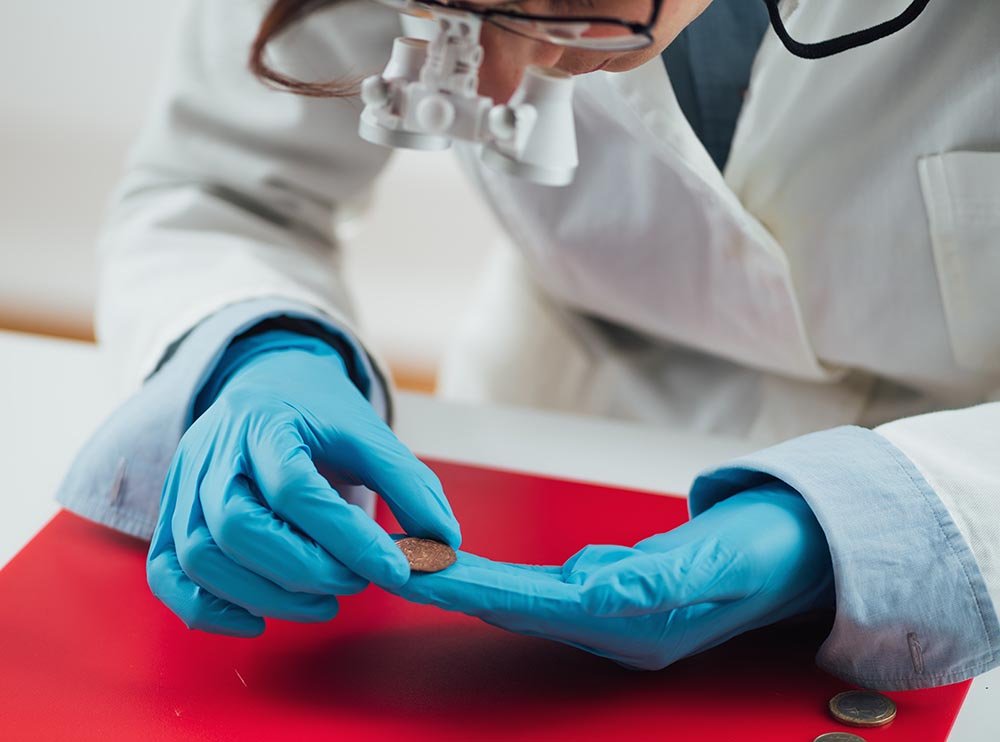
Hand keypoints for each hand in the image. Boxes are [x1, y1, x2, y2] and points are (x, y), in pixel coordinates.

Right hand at [146, 329, 460, 635]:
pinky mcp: (172, 515)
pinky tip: (259, 619)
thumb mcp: (369, 433)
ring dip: (265, 594)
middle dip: (304, 570)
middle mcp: (213, 451)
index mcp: (265, 420)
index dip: (348, 537)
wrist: (267, 385)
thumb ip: (408, 483)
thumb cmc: (319, 413)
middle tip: (356, 583)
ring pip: (201, 555)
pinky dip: (206, 609)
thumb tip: (441, 544)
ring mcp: (184, 484)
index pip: (297, 489)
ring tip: (324, 601)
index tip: (397, 569)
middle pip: (238, 526)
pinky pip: (167, 573)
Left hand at [392, 483, 832, 668]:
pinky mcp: (619, 588)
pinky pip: (548, 585)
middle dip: (455, 586)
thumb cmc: (767, 549)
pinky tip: (472, 567)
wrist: (799, 547)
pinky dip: (504, 574)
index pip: (536, 606)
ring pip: (526, 598)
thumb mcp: (721, 561)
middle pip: (518, 606)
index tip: (424, 574)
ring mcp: (617, 611)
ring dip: (470, 581)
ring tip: (417, 562)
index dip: (475, 589)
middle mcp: (618, 627)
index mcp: (637, 623)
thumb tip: (594, 590)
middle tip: (395, 565)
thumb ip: (659, 578)